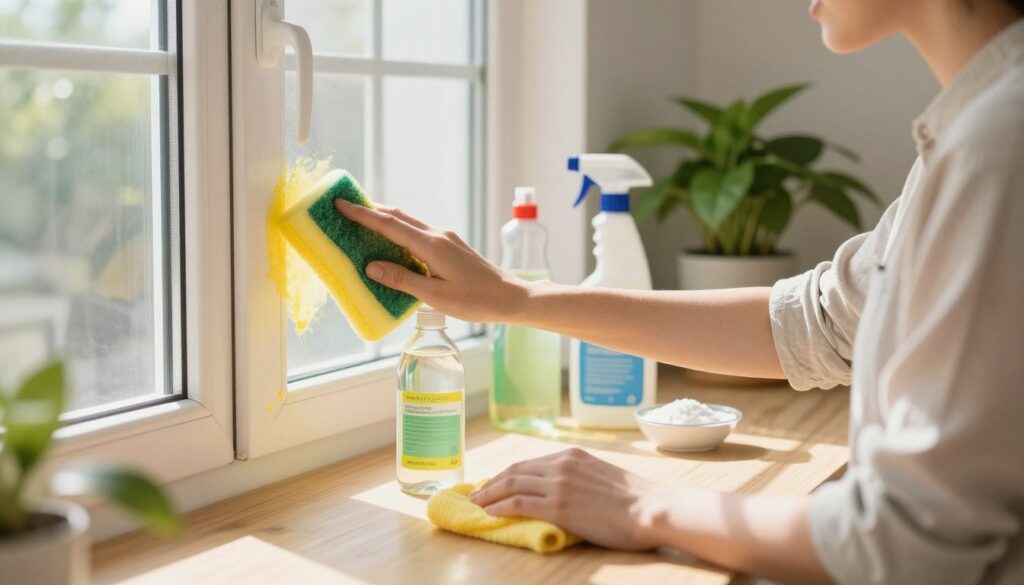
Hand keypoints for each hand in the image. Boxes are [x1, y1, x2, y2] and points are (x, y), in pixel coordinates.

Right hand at [334, 200, 527, 322]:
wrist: (512, 297)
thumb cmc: (476, 301)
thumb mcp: (435, 295)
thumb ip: (402, 280)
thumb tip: (371, 266)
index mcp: (432, 245)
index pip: (390, 224)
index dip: (363, 214)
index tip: (341, 204)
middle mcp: (438, 235)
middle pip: (398, 217)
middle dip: (371, 211)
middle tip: (345, 208)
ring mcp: (446, 239)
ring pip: (409, 223)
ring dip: (385, 220)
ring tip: (362, 222)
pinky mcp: (451, 247)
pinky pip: (418, 234)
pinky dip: (400, 233)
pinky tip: (392, 243)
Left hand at [469, 448, 665, 550]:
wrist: (650, 509)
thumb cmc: (634, 499)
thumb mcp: (600, 475)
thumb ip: (577, 476)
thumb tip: (560, 488)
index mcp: (571, 456)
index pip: (528, 463)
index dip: (506, 474)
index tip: (493, 482)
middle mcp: (561, 465)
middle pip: (514, 471)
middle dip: (492, 483)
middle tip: (476, 493)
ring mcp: (558, 484)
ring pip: (511, 485)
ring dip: (489, 495)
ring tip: (476, 504)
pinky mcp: (558, 506)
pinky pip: (519, 503)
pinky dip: (500, 507)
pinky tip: (490, 513)